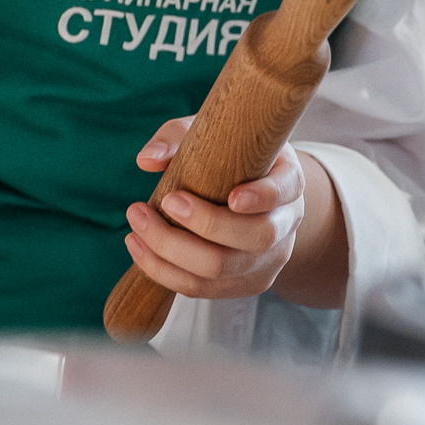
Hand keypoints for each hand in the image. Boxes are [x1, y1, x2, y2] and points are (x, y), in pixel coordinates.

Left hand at [120, 115, 306, 301]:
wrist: (246, 195)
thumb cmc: (226, 158)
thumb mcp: (209, 134)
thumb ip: (176, 138)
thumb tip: (147, 160)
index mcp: (287, 180)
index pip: (285, 190)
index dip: (262, 197)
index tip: (232, 196)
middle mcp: (286, 223)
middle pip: (256, 237)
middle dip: (205, 224)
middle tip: (164, 201)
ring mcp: (269, 260)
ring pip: (224, 269)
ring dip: (173, 252)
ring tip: (137, 227)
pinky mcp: (244, 284)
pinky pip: (203, 290)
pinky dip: (165, 272)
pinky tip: (139, 249)